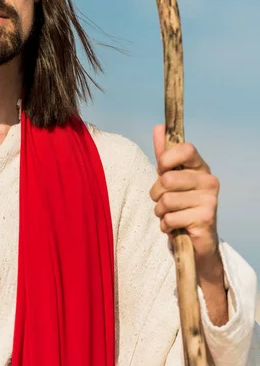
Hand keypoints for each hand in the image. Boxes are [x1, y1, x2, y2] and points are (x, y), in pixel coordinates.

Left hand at [150, 124, 219, 268]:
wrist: (197, 238)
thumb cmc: (181, 202)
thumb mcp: (170, 176)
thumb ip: (164, 154)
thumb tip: (159, 127)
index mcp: (200, 166)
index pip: (185, 149)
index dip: (167, 159)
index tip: (161, 169)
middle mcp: (209, 180)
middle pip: (167, 179)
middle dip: (156, 193)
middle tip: (163, 201)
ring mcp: (209, 200)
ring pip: (166, 201)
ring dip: (160, 212)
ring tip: (170, 214)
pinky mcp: (205, 219)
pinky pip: (170, 218)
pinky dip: (166, 225)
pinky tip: (175, 226)